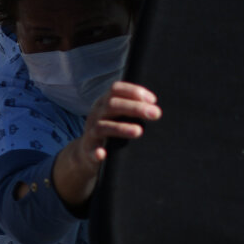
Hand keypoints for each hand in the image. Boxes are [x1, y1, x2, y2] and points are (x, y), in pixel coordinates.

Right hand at [49, 80, 159, 209]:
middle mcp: (96, 114)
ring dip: (121, 128)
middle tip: (156, 114)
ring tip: (139, 131)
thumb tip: (158, 106)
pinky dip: (96, 152)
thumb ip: (133, 107)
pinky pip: (90, 151)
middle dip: (135, 108)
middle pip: (112, 105)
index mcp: (105, 102)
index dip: (134, 91)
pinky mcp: (88, 150)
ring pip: (103, 126)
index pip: (116, 89)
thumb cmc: (111, 129)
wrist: (86, 152)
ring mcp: (91, 132)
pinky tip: (103, 154)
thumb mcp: (118, 114)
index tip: (153, 100)